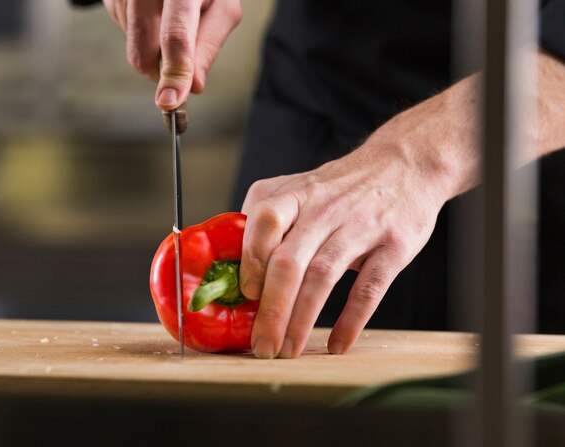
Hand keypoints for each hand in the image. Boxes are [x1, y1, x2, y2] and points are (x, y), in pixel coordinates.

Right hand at [102, 0, 241, 109]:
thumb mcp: (222, 10)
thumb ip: (208, 47)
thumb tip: (193, 87)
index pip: (176, 35)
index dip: (174, 73)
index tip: (169, 102)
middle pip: (143, 53)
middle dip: (160, 72)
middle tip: (179, 62)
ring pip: (132, 49)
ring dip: (152, 49)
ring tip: (168, 19)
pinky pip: (122, 32)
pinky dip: (140, 34)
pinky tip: (153, 13)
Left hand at [239, 75, 483, 358]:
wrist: (404, 164)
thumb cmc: (342, 187)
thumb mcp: (301, 187)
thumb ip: (268, 219)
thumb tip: (235, 264)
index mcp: (297, 194)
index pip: (264, 221)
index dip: (251, 259)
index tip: (246, 294)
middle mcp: (325, 209)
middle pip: (289, 261)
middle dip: (271, 309)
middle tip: (262, 345)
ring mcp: (360, 227)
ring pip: (323, 276)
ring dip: (302, 319)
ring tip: (288, 349)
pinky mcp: (393, 246)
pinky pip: (369, 288)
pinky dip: (351, 320)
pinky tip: (337, 344)